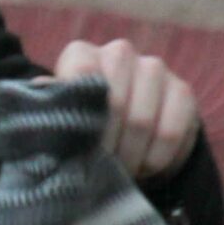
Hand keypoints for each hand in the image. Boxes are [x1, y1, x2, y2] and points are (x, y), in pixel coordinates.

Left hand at [54, 39, 199, 181]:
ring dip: (130, 156)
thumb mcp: (62, 119)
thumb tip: (40, 98)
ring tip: (121, 172)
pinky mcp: (182, 91)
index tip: (79, 149)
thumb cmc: (84, 126)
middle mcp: (118, 52)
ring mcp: (153, 68)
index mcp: (81, 54)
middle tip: (101, 169)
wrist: (127, 134)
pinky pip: (171, 131)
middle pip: (114, 103)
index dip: (82, 120)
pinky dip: (156, 158)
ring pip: (142, 120)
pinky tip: (145, 167)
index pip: (81, 75)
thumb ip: (51, 109)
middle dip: (107, 145)